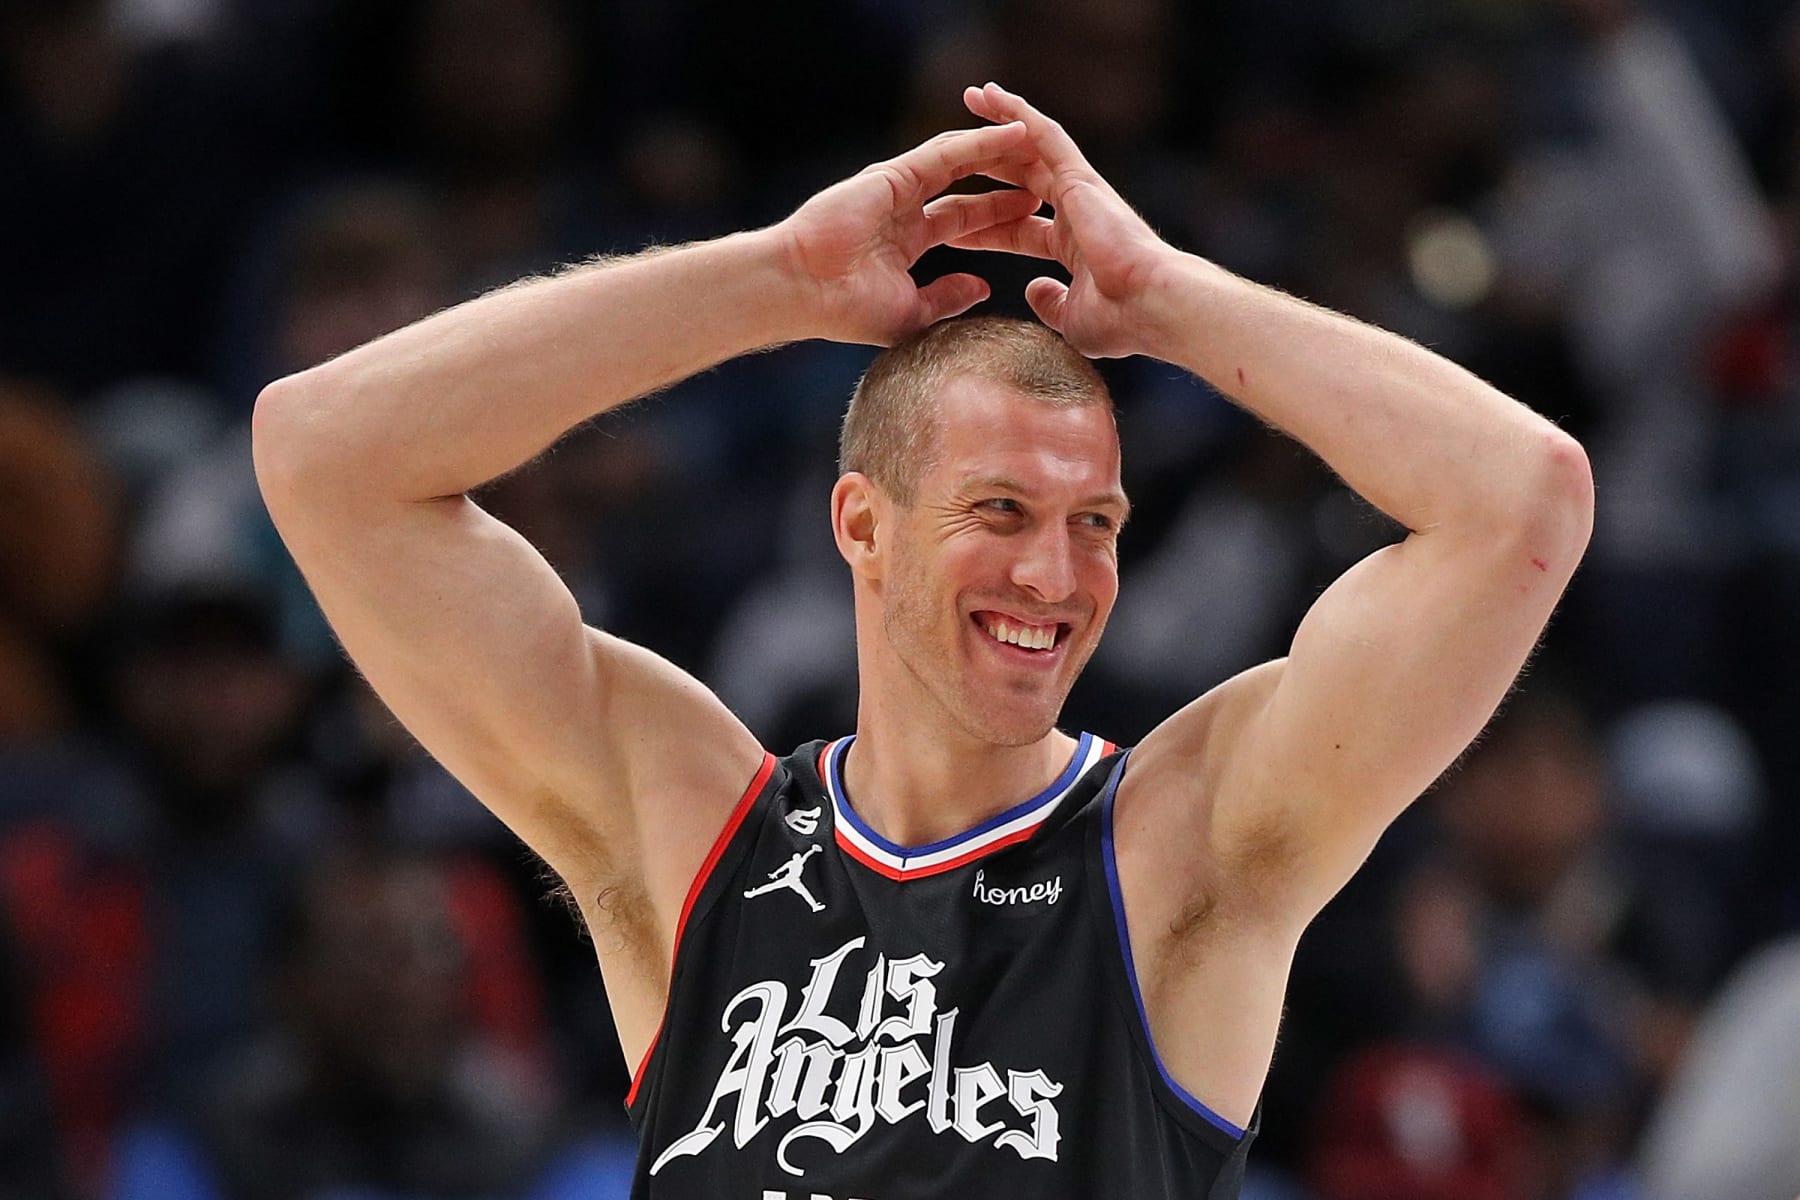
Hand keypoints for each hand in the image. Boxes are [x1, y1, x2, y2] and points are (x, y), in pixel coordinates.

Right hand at [775, 122, 1044, 345]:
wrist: (804, 291)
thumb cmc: (844, 310)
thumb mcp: (911, 312)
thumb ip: (946, 298)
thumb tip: (982, 289)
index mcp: (908, 240)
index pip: (965, 220)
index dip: (1000, 216)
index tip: (1035, 216)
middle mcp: (905, 207)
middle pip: (969, 186)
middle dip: (1007, 180)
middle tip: (1047, 176)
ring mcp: (899, 187)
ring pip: (962, 161)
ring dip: (1002, 152)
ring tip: (1041, 144)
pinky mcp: (895, 173)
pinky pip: (949, 153)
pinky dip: (983, 142)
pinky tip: (1015, 135)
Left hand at [953, 82, 1175, 358]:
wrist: (1150, 306)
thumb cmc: (1121, 321)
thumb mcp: (1072, 318)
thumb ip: (1052, 302)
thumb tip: (1034, 291)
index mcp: (1074, 246)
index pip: (1018, 229)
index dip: (985, 227)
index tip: (950, 227)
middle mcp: (1077, 212)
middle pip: (1021, 178)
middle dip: (988, 160)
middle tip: (953, 145)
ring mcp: (1081, 191)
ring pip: (1033, 144)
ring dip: (1001, 120)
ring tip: (971, 95)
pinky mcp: (1081, 177)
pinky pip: (1044, 135)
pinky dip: (1017, 114)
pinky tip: (992, 97)